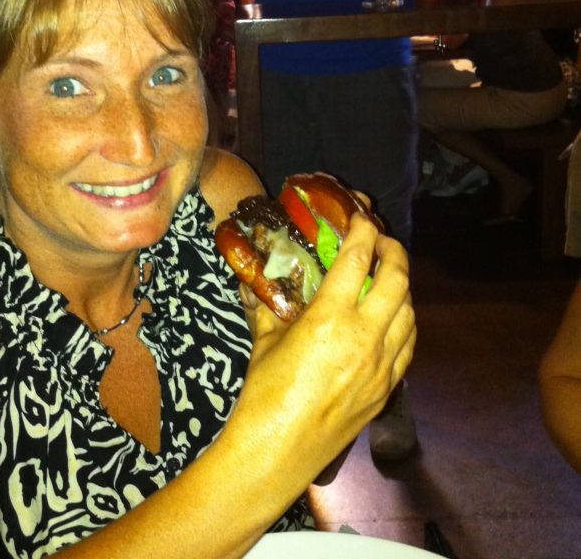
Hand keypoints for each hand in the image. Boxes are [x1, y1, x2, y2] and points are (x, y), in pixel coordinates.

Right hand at [233, 214, 415, 483]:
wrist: (277, 451)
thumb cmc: (264, 394)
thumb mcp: (264, 341)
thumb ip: (268, 305)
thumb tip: (257, 280)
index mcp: (330, 320)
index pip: (357, 260)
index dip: (363, 232)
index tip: (362, 218)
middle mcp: (365, 338)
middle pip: (397, 280)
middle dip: (394, 252)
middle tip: (382, 240)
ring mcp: (382, 366)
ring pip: (410, 312)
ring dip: (403, 286)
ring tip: (389, 275)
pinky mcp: (386, 389)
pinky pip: (409, 346)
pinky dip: (406, 322)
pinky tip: (394, 318)